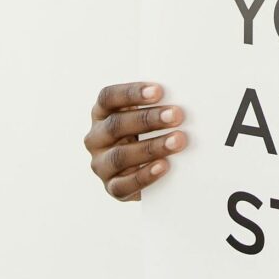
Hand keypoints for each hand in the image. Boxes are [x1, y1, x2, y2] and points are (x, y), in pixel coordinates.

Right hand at [84, 81, 186, 200]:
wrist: (148, 173)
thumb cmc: (150, 134)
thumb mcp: (147, 118)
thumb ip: (157, 107)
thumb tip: (182, 99)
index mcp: (101, 114)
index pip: (108, 98)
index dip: (131, 93)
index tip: (159, 91)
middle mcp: (96, 138)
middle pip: (116, 125)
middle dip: (148, 119)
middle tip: (177, 115)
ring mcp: (101, 164)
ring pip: (121, 156)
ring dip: (152, 147)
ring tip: (178, 141)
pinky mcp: (112, 187)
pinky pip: (124, 184)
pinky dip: (145, 175)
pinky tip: (164, 166)